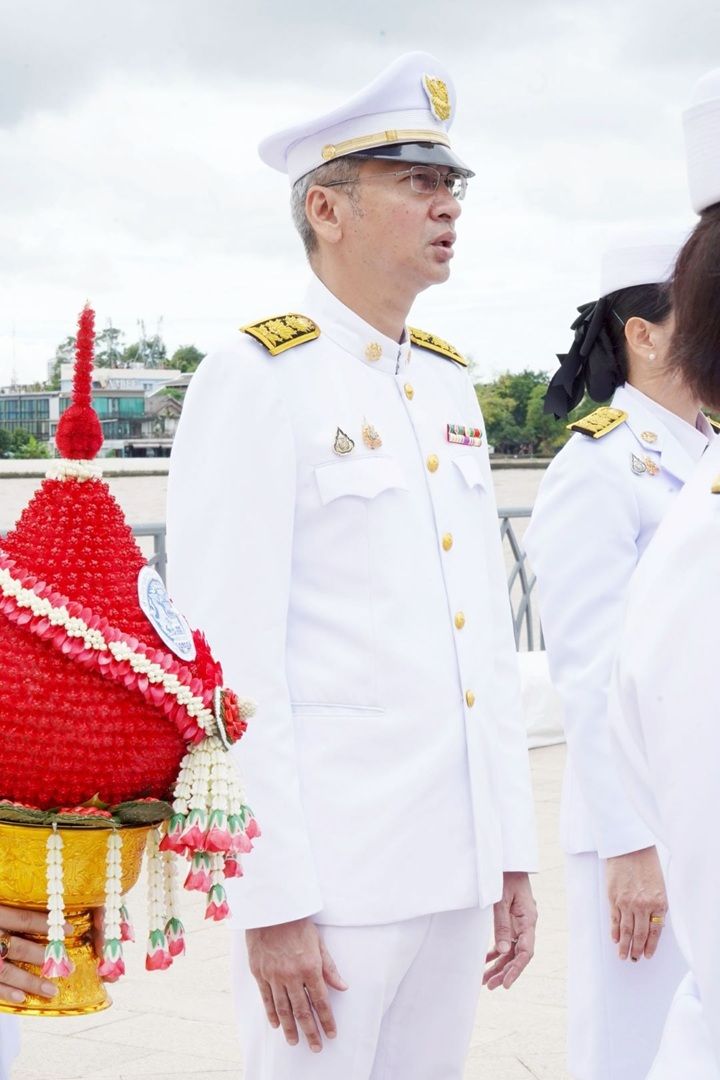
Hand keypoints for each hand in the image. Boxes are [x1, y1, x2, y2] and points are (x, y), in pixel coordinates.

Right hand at [0, 904, 59, 1004]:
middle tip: (69, 966)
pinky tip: (22, 998)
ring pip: (6, 971)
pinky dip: (5, 992)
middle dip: (45, 958)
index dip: (47, 925)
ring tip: (52, 990)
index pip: (23, 920)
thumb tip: (41, 899)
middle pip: (19, 948)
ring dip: (30, 982)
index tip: (70, 929)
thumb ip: (11, 903)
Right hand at [246, 917, 347, 1052]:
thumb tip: (342, 987)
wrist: (271, 910)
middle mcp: (291, 975)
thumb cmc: (297, 924)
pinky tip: (276, 1025)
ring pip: (283, 1009)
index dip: (326, 1019)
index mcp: (310, 967)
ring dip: (290, 1028)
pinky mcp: (259, 973)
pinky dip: (271, 1013)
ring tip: (295, 1042)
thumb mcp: (318, 942)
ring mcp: (274, 975)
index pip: (320, 1001)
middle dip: (310, 1031)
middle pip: (302, 1010)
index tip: (331, 1033)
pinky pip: (266, 998)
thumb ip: (329, 967)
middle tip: (316, 1046)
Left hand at [483, 871, 536, 989]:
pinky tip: (485, 961)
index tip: (505, 984)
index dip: (516, 970)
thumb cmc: (505, 877)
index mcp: (529, 920)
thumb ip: (502, 924)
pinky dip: (497, 952)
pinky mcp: (512, 919)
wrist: (508, 860)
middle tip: (490, 986)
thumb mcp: (500, 900)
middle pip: (519, 955)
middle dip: (505, 972)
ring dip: (500, 965)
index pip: (526, 952)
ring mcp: (520, 922)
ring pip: (512, 950)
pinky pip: (507, 941)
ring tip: (485, 981)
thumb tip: (502, 952)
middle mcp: (527, 924)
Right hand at [606, 845, 667, 961]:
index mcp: (658, 903)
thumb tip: (653, 924)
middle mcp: (643, 906)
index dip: (650, 946)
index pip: (655, 932)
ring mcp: (627, 903)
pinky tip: (615, 939)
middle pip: (640, 934)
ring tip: (623, 955)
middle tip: (634, 959)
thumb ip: (657, 905)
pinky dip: (614, 931)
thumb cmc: (646, 864)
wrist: (629, 848)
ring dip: (624, 945)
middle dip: (637, 949)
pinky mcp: (614, 898)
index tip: (647, 955)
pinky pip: (614, 919)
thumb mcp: (659, 886)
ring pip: (626, 930)